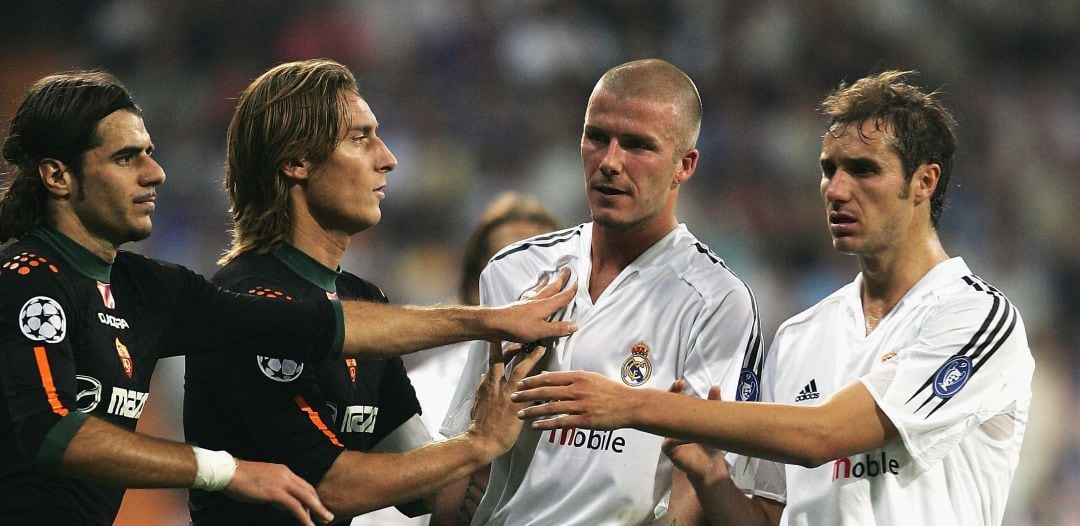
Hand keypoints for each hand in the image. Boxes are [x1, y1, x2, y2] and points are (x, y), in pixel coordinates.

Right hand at [224, 460, 333, 525]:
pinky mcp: (276, 493)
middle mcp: (286, 474)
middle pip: (309, 490)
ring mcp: (282, 483)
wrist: (228, 472)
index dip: (312, 497)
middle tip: (328, 515)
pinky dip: (304, 516)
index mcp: (283, 471)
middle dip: (319, 504)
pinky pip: (295, 506)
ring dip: (318, 510)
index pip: (303, 485)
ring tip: (326, 519)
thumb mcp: (263, 481)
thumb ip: (274, 489)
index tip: (317, 506)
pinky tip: (308, 524)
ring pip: (306, 498)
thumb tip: (281, 502)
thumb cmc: (240, 478)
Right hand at [466, 343, 548, 456]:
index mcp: (487, 385)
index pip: (493, 362)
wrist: (481, 442)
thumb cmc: (479, 425)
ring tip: (541, 349)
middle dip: (515, 347)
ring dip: (531, 358)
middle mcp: (496, 387)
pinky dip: (542, 385)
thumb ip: (481, 387)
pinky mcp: (517, 408)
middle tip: (525, 338)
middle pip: (505, 360)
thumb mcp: (476, 402)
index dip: (500, 349)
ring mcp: (507, 396)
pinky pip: (532, 393)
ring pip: (520, 372)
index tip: (505, 339)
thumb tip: (484, 375)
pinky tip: (551, 378)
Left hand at [489, 268, 577, 343]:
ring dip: (547, 282)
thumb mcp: (541, 331)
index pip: (562, 296)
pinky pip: (530, 293)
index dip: (572, 290)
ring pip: (541, 289)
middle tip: (567, 269)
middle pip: (552, 287)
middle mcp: (537, 300)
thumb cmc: (517, 327)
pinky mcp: (519, 305)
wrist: (494, 323)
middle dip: (561, 279)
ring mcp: (527, 302)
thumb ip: (558, 328)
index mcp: (545, 305)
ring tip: (549, 275)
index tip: (580, 282)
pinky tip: (533, 291)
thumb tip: (575, 325)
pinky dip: (535, 289)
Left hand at [511, 370, 637, 430]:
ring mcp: (580, 405)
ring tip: (519, 414)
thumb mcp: (589, 377)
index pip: (550, 378)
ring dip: (533, 411)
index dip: (532, 381)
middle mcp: (577, 390)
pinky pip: (561, 422)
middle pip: (546, 391)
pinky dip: (546, 424)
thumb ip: (568, 377)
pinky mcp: (584, 420)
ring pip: (551, 407)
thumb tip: (547, 376)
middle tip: (512, 398)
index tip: (519, 383)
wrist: (629, 405)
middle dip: (527, 395)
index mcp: (578, 377)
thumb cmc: (609, 390)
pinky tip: (535, 427)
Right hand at [662, 382, 728, 483]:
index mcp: (679, 417)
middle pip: (664, 407)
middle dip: (669, 396)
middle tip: (678, 386)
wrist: (709, 466)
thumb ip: (714, 405)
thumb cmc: (709, 443)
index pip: (673, 400)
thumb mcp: (713, 423)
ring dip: (671, 415)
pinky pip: (668, 441)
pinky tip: (686, 436)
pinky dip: (675, 438)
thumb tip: (715, 387)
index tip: (680, 383)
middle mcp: (670, 425)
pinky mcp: (668, 449)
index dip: (674, 390)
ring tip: (681, 407)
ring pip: (665, 423)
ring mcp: (667, 435)